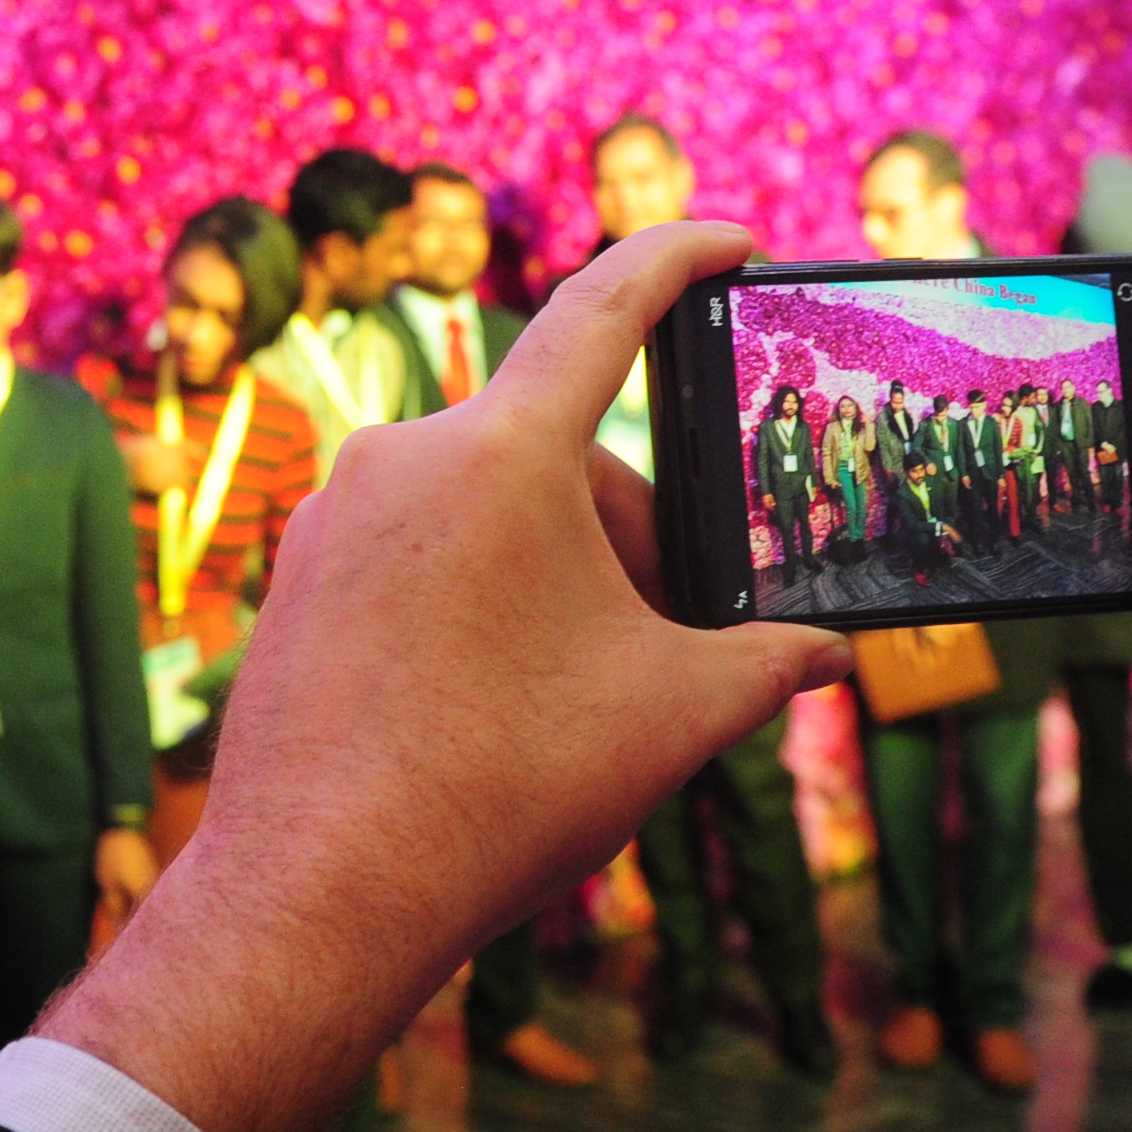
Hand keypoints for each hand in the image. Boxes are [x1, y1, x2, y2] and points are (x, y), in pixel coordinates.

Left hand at [36, 223, 851, 1131]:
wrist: (320, 890)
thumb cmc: (501, 789)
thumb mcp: (673, 714)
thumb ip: (770, 662)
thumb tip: (831, 653)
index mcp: (501, 450)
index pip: (607, 306)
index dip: (681, 259)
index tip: (732, 240)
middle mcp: (405, 453)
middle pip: (559, 451)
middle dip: (632, 531)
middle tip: (676, 636)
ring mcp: (337, 512)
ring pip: (488, 505)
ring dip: (556, 570)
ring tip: (584, 691)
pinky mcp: (300, 572)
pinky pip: (420, 549)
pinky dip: (481, 594)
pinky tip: (499, 700)